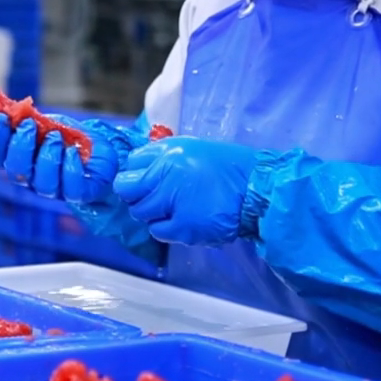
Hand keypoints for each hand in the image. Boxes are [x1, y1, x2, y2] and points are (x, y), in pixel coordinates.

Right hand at [0, 113, 130, 204]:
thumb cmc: (65, 137)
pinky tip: (73, 153)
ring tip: (56, 136)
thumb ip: (14, 110)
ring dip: (47, 156)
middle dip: (21, 146)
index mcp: (18, 162)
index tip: (2, 118)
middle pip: (16, 171)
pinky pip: (70, 188)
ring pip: (43, 182)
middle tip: (30, 125)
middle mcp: (32, 179)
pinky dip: (70, 169)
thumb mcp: (40, 120)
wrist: (99, 150)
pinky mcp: (79, 193)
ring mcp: (55, 189)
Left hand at [112, 137, 259, 245]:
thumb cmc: (224, 165)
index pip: (125, 174)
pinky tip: (182, 218)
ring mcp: (175, 208)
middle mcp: (167, 183)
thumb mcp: (188, 147)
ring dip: (152, 212)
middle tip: (158, 194)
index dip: (131, 179)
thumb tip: (132, 165)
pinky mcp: (184, 230)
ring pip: (142, 215)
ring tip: (174, 206)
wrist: (255, 189)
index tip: (140, 181)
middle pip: (129, 196)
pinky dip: (166, 227)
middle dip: (139, 195)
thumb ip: (156, 155)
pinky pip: (158, 232)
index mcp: (167, 159)